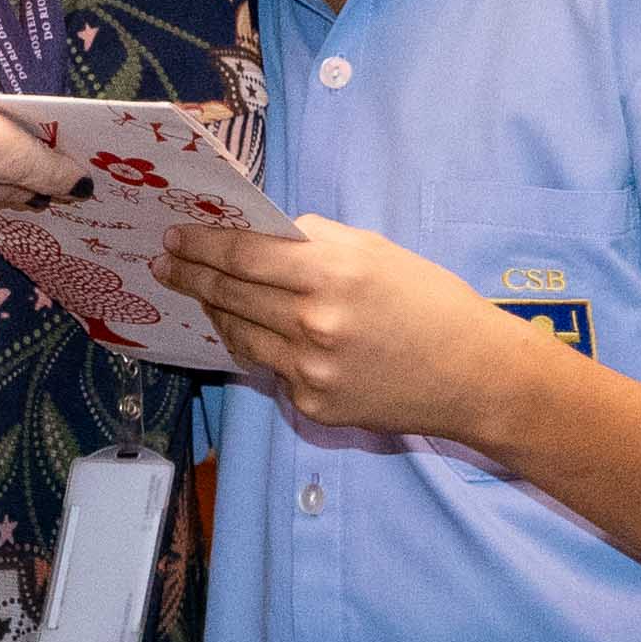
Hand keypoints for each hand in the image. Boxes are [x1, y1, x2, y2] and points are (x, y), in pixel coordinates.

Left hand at [154, 217, 541, 441]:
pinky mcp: (314, 405)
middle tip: (166, 264)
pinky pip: (271, 369)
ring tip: (203, 295)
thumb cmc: (429, 301)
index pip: (243, 255)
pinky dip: (260, 347)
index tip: (174, 238)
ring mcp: (311, 371)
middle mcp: (314, 323)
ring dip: (216, 313)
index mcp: (332, 273)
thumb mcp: (375, 250)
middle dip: (192, 276)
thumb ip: (314, 242)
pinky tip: (254, 332)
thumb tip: (259, 236)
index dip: (202, 245)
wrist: (474, 375)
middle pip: (230, 295)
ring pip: (240, 335)